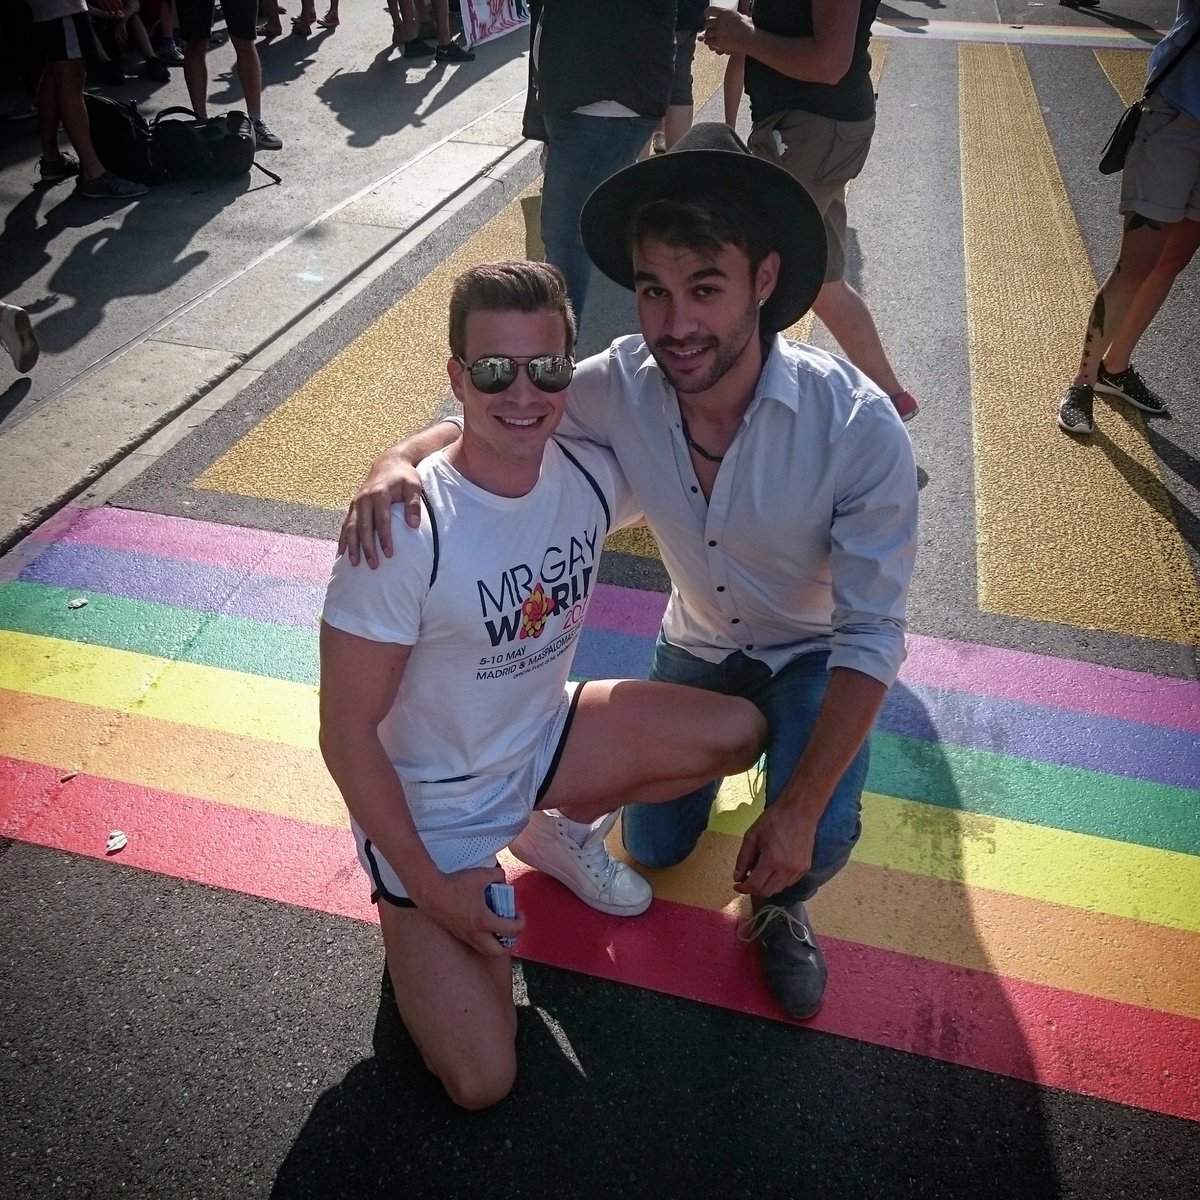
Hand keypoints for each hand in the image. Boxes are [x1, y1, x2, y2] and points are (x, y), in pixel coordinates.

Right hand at [337, 453, 423, 566]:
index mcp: (379, 494)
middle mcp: (364, 499)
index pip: (381, 520)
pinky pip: (346, 524)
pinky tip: (342, 552)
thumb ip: (414, 504)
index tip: (389, 554)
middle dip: (367, 547)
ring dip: (353, 546)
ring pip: (352, 527)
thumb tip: (413, 525)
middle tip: (374, 565)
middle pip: (364, 527)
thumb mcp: (414, 486)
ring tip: (355, 564)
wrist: (389, 463)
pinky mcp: (353, 506)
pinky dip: (343, 538)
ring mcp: (356, 502)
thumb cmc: (405, 476)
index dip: (384, 538)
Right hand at [411, 867, 525, 956]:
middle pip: (498, 952)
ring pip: (485, 950)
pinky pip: (475, 944)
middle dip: (509, 943)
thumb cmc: (456, 884)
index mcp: (484, 921)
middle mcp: (476, 934)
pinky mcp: (458, 934)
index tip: (519, 913)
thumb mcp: (481, 875)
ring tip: (498, 927)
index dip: (521, 922)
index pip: (511, 931)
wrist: (431, 892)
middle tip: (510, 928)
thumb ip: (498, 875)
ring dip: (496, 942)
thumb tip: (504, 879)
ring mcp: (465, 936)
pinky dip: (484, 938)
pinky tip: (482, 922)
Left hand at [701, 6, 753, 55]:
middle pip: (707, 23)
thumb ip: (731, 15)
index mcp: (725, 13)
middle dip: (708, 27)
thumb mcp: (740, 15)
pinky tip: (714, 43)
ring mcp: (719, 32)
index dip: (707, 14)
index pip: (710, 10)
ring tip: (713, 37)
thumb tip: (733, 11)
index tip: (707, 17)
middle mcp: (721, 21)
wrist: (751, 39)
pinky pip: (709, 42)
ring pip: (707, 33)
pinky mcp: (719, 42)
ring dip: (709, 36)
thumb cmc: (748, 28)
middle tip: (710, 30)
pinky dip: (710, 43)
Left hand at [733, 804, 817, 896]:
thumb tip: (737, 877)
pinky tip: (772, 871)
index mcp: (772, 860)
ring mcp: (798, 871)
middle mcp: (787, 870)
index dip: (743, 888)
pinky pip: (788, 883)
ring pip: (778, 889)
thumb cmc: (774, 820)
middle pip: (767, 891)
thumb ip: (743, 859)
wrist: (800, 811)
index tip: (736, 885)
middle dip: (753, 889)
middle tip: (746, 880)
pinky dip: (777, 882)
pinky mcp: (805, 869)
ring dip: (766, 886)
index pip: (755, 885)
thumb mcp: (752, 836)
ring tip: (758, 874)